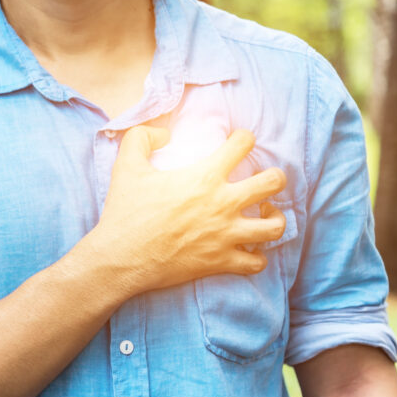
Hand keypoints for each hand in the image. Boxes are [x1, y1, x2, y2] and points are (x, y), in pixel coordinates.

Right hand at [85, 126, 286, 295]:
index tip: (237, 143)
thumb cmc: (124, 212)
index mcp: (205, 177)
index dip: (242, 138)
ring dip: (274, 218)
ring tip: (263, 214)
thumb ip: (142, 137)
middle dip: (274, 177)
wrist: (121, 257)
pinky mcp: (221, 262)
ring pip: (275, 226)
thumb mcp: (126, 165)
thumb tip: (165, 134)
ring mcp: (225, 235)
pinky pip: (257, 262)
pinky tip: (247, 248)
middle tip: (261, 179)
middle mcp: (223, 204)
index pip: (243, 144)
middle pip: (273, 182)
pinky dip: (257, 256)